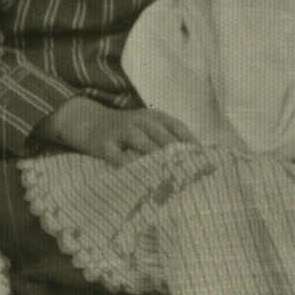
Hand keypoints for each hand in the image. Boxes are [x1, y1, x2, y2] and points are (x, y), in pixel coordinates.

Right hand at [47, 98, 195, 166]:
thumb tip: (197, 159)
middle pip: (162, 135)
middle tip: (190, 172)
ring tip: (169, 175)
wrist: (89, 122)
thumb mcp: (148, 127)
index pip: (177, 126)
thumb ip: (168, 139)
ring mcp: (121, 131)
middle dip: (177, 153)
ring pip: (142, 142)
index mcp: (154, 116)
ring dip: (156, 158)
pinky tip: (139, 178)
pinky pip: (117, 156)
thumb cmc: (128, 131)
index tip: (204, 159)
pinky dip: (128, 166)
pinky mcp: (104, 145)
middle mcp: (140, 120)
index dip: (191, 142)